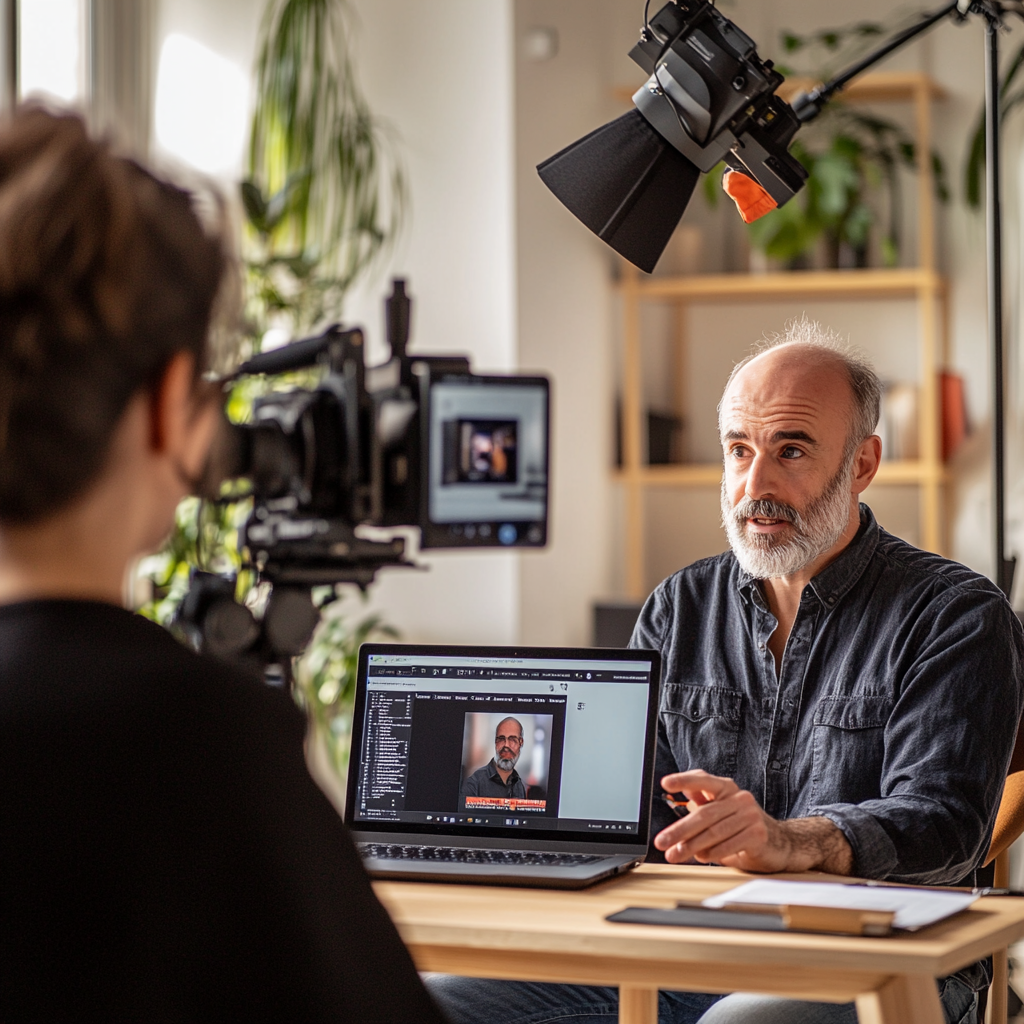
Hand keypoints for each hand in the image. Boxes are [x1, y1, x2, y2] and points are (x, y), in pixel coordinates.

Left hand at [654, 770, 852, 874]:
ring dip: (692, 846)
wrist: (780, 844)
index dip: (683, 780)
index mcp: (727, 788)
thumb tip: (679, 799)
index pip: (703, 779)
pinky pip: (730, 844)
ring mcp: (751, 816)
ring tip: (676, 854)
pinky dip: (713, 853)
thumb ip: (701, 804)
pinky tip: (702, 857)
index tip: (665, 783)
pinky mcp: (758, 835)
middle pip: (704, 813)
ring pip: (714, 832)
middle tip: (662, 841)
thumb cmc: (743, 827)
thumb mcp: (721, 812)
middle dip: (679, 830)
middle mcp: (740, 798)